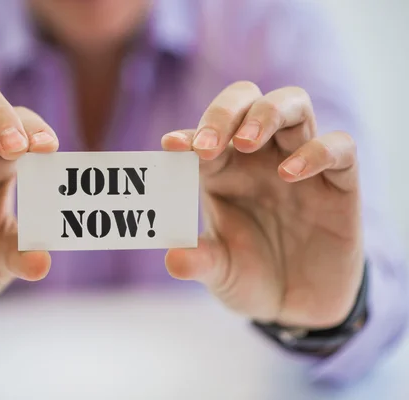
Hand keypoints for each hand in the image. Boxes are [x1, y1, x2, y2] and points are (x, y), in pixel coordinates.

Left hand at [162, 81, 362, 328]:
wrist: (298, 307)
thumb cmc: (251, 277)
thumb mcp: (220, 273)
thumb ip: (199, 262)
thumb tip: (172, 260)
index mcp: (223, 171)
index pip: (206, 135)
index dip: (190, 134)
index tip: (172, 145)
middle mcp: (259, 159)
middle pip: (246, 100)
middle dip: (225, 112)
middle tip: (209, 144)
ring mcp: (300, 165)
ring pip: (293, 105)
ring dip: (267, 114)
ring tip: (245, 142)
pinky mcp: (339, 183)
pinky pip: (338, 147)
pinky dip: (317, 151)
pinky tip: (289, 174)